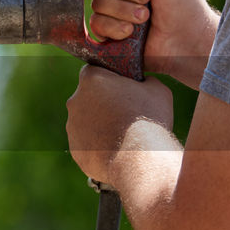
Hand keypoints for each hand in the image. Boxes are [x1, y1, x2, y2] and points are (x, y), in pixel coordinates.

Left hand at [66, 64, 173, 182]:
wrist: (137, 159)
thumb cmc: (148, 120)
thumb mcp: (157, 90)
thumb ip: (145, 81)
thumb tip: (143, 83)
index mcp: (92, 79)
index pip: (95, 70)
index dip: (110, 78)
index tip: (122, 87)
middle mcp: (75, 100)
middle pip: (89, 97)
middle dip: (105, 102)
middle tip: (127, 113)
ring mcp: (72, 125)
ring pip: (87, 121)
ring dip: (101, 124)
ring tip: (125, 135)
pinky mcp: (75, 147)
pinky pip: (87, 142)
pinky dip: (100, 144)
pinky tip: (118, 150)